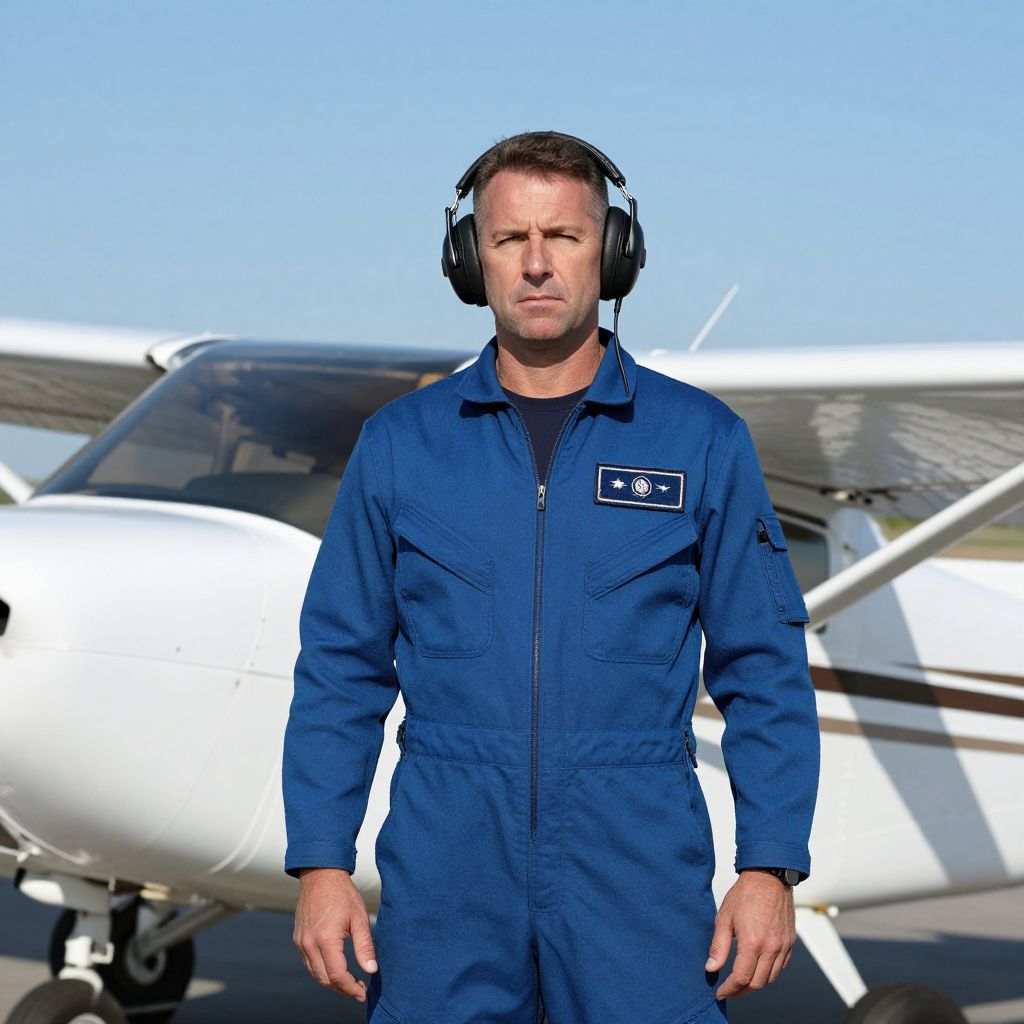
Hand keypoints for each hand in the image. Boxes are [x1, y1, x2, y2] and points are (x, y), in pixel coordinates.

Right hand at [293, 867, 377, 1000]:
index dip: (350, 988)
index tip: (362, 993)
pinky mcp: (298, 939)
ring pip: (315, 973)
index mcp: (325, 939)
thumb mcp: (359, 917)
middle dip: (342, 989)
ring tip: (349, 983)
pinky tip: (335, 968)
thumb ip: (365, 946)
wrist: (320, 875)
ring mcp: (301, 942)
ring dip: (331, 982)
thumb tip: (371, 970)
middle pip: (324, 979)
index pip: (337, 975)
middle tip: (358, 990)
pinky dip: (322, 971)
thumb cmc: (342, 894)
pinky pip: (309, 963)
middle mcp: (309, 943)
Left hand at [705, 870, 795, 998]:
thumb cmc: (744, 895)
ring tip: (742, 982)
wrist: (769, 878)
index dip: (730, 989)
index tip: (720, 993)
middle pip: (757, 983)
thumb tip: (711, 968)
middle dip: (741, 991)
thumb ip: (718, 946)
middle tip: (730, 990)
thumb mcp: (724, 918)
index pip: (741, 978)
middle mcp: (771, 947)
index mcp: (752, 942)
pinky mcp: (790, 942)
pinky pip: (781, 967)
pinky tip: (758, 969)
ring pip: (771, 978)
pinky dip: (769, 974)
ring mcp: (783, 945)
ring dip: (756, 984)